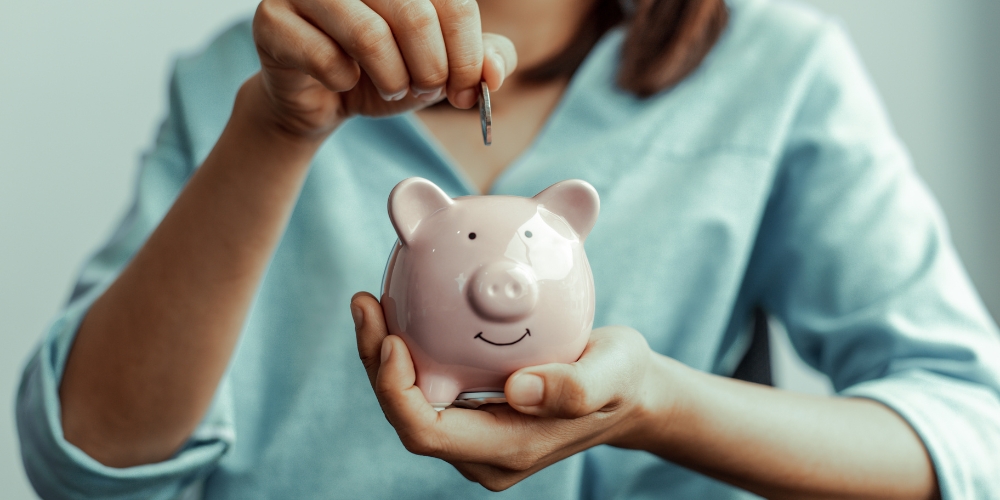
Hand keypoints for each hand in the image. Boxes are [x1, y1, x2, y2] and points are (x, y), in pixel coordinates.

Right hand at [250, 0, 516, 137]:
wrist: (324, 98)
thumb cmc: (385, 70)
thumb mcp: (442, 67)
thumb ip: (479, 61)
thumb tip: (493, 73)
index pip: (453, 3)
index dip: (467, 56)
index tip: (466, 90)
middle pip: (415, 15)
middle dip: (430, 69)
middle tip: (424, 89)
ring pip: (369, 36)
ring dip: (391, 78)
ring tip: (391, 87)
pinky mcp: (272, 20)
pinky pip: (326, 60)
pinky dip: (345, 84)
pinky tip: (342, 82)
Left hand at [351, 292, 658, 490]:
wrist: (628, 392)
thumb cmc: (623, 380)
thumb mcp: (615, 373)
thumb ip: (576, 387)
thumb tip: (517, 390)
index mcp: (508, 450)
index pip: (427, 433)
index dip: (396, 392)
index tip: (392, 339)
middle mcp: (483, 453)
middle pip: (408, 417)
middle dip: (376, 365)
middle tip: (366, 303)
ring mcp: (476, 438)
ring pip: (411, 403)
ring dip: (383, 357)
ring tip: (371, 302)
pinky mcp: (475, 416)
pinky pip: (427, 389)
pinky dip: (408, 353)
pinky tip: (402, 310)